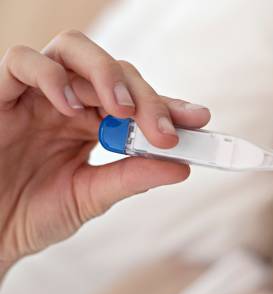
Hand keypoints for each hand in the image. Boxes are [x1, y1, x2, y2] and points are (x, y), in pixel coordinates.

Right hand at [0, 30, 210, 276]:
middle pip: (115, 72)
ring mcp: (35, 95)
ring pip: (74, 51)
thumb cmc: (32, 214)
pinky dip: (50, 77)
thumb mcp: (90, 197)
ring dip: (106, 75)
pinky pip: (22, 61)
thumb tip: (182, 167)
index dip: (169, 106)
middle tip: (164, 132)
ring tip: (123, 111)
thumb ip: (131, 177)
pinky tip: (70, 107)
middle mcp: (68, 102)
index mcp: (93, 124)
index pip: (138, 102)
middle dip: (146, 98)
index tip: (200, 119)